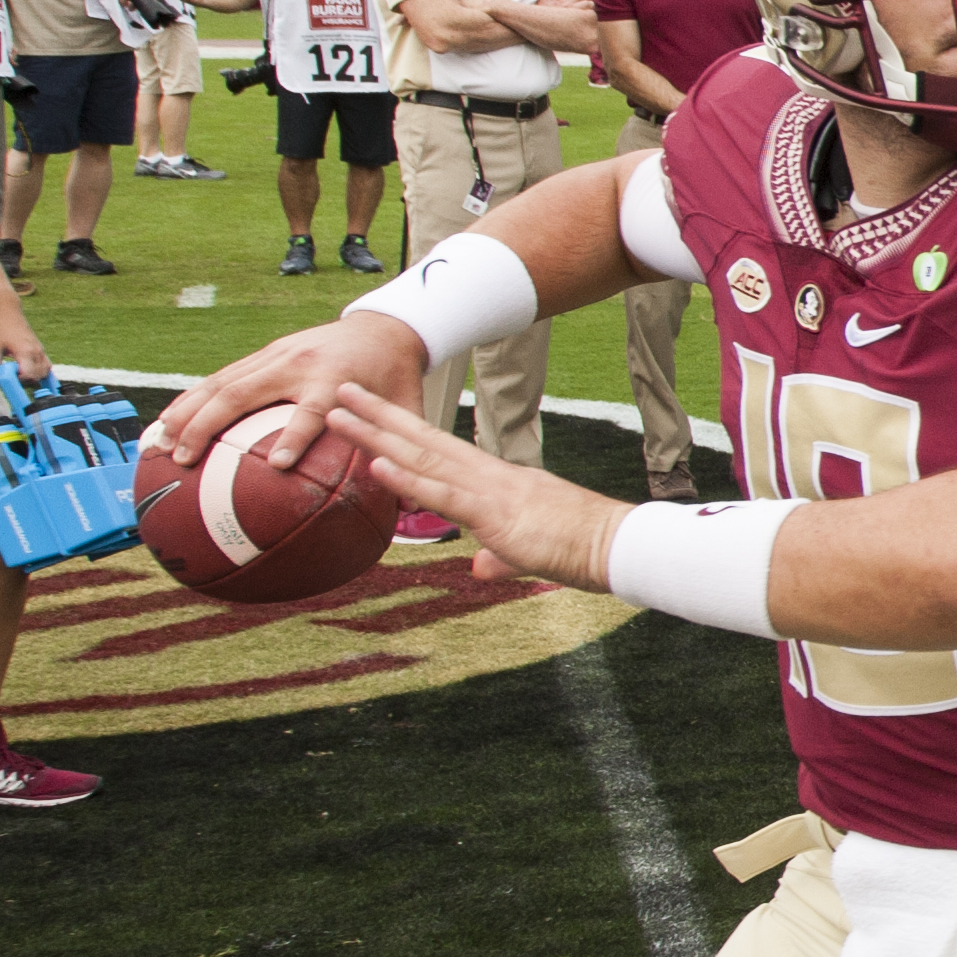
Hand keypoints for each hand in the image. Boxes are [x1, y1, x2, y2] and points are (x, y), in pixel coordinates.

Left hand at [0, 301, 49, 379]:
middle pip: (39, 375)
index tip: (9, 375)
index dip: (19, 380)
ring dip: (34, 375)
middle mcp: (36, 351)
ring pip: (45, 371)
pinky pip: (46, 364)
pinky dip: (40, 370)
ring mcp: (40, 349)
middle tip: (13, 374)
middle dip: (27, 379)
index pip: (29, 375)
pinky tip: (28, 369)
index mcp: (25, 351)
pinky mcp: (40, 347)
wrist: (7, 310)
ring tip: (20, 371)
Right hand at [151, 308, 427, 465]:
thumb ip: (401, 452)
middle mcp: (297, 364)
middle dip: (209, 425)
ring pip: (221, 383)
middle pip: (243, 393)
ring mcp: (275, 355)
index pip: (312, 411)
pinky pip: (220, 377)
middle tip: (184, 459)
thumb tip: (408, 505)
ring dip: (187, 413)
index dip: (295, 436)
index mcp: (334, 380)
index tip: (277, 465)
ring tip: (159, 445)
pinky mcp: (264, 353)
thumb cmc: (395, 377)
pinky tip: (168, 423)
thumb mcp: (407, 411)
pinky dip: (191, 399)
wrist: (384, 327)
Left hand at [326, 388, 625, 589]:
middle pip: (424, 440)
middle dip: (379, 414)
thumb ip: (500, 558)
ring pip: (423, 458)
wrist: (619, 545)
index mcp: (498, 482)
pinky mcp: (495, 514)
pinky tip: (377, 462)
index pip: (441, 451)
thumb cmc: (586, 550)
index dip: (404, 429)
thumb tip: (481, 568)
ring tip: (337, 413)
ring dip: (376, 434)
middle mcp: (489, 476)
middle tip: (340, 388)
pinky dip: (408, 478)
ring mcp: (490, 491)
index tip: (372, 411)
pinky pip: (444, 494)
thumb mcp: (531, 554)